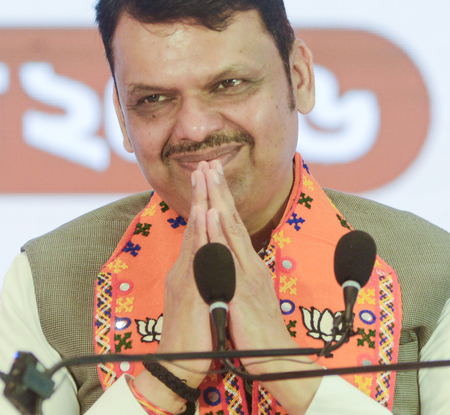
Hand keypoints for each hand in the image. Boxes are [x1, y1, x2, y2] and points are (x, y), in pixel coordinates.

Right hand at [134, 168, 212, 410]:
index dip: (207, 203)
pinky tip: (204, 214)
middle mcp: (187, 266)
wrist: (179, 362)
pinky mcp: (188, 287)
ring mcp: (186, 274)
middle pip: (196, 223)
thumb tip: (213, 259)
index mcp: (192, 268)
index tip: (211, 179)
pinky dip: (201, 232)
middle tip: (204, 164)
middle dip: (202, 192)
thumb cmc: (194, 331)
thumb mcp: (202, 297)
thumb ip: (205, 275)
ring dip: (201, 203)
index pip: (201, 229)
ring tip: (203, 176)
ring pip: (196, 233)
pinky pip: (197, 255)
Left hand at [200, 160, 321, 414]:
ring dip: (218, 199)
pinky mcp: (242, 287)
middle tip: (209, 162)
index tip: (211, 177)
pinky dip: (219, 231)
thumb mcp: (247, 299)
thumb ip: (238, 277)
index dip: (221, 200)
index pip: (232, 225)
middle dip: (219, 188)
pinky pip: (228, 255)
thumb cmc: (259, 332)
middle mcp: (248, 262)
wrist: (276, 360)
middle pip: (232, 218)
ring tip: (209, 174)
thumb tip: (230, 263)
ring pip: (230, 229)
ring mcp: (246, 272)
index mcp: (247, 264)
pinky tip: (212, 212)